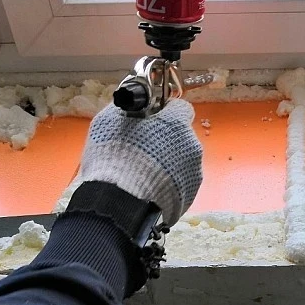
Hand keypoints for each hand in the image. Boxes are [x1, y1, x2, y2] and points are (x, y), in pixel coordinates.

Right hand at [78, 99, 202, 223]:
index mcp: (177, 124)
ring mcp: (193, 174)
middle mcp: (192, 147)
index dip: (164, 111)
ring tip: (141, 173)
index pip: (180, 107)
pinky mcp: (189, 197)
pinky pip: (179, 183)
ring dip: (167, 163)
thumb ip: (129, 106)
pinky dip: (167, 184)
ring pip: (181, 161)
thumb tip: (134, 100)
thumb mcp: (111, 121)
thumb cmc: (114, 158)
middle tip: (141, 148)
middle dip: (165, 139)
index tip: (150, 118)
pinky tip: (147, 188)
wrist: (119, 204)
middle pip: (181, 136)